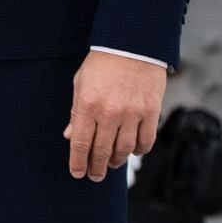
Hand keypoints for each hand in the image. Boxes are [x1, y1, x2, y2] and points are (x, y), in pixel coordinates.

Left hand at [63, 51, 167, 181]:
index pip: (81, 142)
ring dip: (117, 161)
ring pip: (125, 149)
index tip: (77, 173)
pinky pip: (146, 141)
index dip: (78, 162)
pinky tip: (131, 152)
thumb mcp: (80, 84)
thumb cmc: (101, 64)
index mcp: (88, 105)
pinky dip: (138, 150)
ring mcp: (133, 113)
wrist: (131, 46)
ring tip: (111, 164)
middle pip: (102, 150)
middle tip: (94, 176)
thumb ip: (76, 113)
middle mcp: (110, 112)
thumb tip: (70, 136)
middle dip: (96, 167)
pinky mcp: (151, 112)